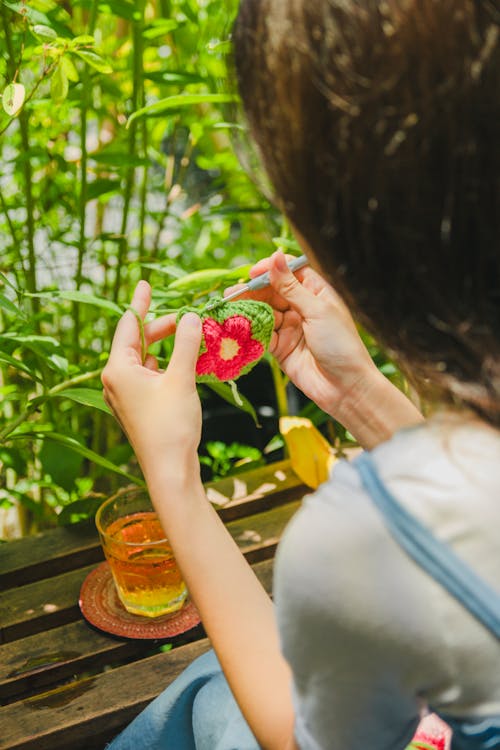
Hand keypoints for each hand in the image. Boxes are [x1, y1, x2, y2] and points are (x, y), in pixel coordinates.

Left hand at [102, 281, 202, 480]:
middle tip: (188, 318)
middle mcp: (115, 379)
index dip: (140, 303)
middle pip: (137, 341)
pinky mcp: (137, 406)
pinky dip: (166, 364)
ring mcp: (125, 394)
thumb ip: (186, 344)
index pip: (129, 325)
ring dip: (167, 346)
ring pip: (145, 359)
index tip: (145, 283)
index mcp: (118, 368)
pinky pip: (150, 375)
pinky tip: (184, 362)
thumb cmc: (171, 425)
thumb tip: (192, 316)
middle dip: (162, 327)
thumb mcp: (182, 379)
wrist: (170, 469)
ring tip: (190, 337)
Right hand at [228, 250, 376, 417]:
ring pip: (264, 312)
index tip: (253, 272)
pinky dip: (250, 331)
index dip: (271, 269)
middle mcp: (302, 308)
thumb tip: (276, 256)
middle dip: (253, 291)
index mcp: (316, 293)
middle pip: (272, 292)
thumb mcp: (317, 310)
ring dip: (248, 310)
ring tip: (230, 308)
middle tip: (234, 293)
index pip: (290, 272)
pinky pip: (262, 335)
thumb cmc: (340, 344)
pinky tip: (238, 327)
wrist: (345, 387)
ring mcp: (290, 328)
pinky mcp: (281, 348)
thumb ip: (291, 286)